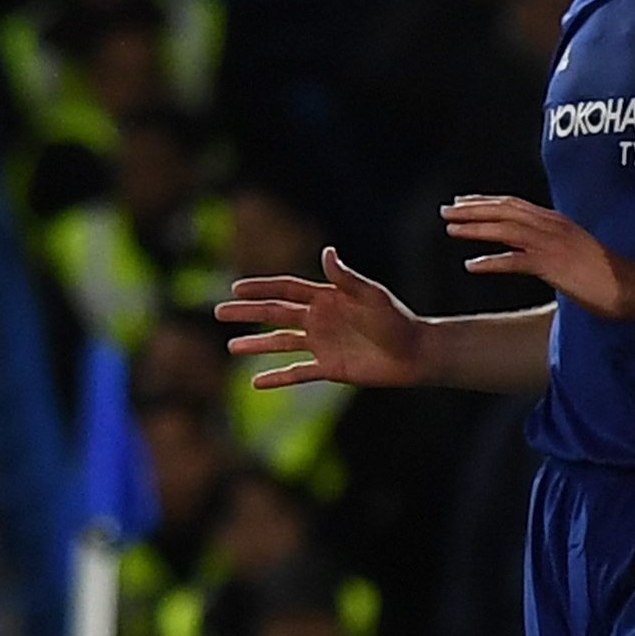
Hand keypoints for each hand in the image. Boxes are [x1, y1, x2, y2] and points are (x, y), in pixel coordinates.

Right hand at [215, 247, 429, 390]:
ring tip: (231, 347)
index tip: (235, 287)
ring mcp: (322, 344)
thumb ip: (347, 278)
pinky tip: (257, 382)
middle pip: (275, 314)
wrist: (415, 352)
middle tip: (219, 312)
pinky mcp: (329, 368)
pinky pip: (297, 373)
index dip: (261, 288)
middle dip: (247, 313)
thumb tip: (326, 253)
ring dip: (256, 344)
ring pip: (280, 343)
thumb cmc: (397, 320)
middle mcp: (319, 319)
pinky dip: (277, 378)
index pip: (286, 289)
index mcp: (326, 297)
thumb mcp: (372, 296)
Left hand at [441, 195, 630, 319]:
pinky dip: (491, 262)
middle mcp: (552, 226)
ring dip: (476, 229)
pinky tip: (472, 265)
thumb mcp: (574, 250)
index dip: (486, 202)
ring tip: (451, 230)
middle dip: (473, 209)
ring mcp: (552, 244)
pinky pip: (515, 261)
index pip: (514, 205)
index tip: (463, 202)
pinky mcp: (553, 265)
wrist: (629, 287)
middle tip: (446, 211)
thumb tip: (532, 248)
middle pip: (505, 211)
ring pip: (506, 230)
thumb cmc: (604, 274)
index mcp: (556, 221)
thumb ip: (552, 243)